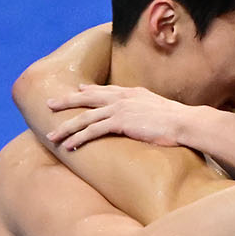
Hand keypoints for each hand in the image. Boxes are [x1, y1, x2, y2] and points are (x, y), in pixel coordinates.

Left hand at [45, 83, 193, 150]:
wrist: (185, 123)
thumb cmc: (179, 122)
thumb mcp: (162, 110)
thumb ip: (150, 110)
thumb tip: (150, 118)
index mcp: (132, 93)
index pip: (105, 90)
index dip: (89, 90)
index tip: (77, 90)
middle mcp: (122, 98)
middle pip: (87, 98)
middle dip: (66, 101)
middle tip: (49, 104)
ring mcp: (119, 109)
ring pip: (84, 117)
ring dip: (66, 127)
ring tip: (51, 136)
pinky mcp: (119, 123)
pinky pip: (92, 131)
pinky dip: (78, 138)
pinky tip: (68, 146)